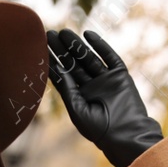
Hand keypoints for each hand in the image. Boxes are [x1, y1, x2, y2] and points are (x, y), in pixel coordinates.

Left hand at [46, 28, 163, 166]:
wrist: (127, 134)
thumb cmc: (99, 129)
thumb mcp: (77, 109)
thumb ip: (67, 88)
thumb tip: (56, 69)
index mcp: (79, 97)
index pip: (64, 75)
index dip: (53, 61)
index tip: (41, 47)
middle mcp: (91, 87)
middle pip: (74, 64)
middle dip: (62, 49)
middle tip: (49, 34)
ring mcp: (106, 80)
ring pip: (89, 58)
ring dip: (77, 45)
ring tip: (64, 32)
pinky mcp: (120, 75)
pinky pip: (109, 57)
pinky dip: (100, 45)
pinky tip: (88, 34)